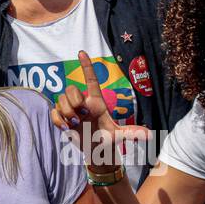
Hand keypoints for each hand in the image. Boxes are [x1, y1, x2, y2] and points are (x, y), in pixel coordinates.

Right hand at [51, 51, 149, 171]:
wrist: (95, 151)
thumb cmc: (108, 139)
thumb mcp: (120, 136)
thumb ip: (132, 133)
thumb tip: (150, 135)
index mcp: (96, 101)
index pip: (91, 80)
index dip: (86, 66)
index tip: (81, 52)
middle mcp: (82, 102)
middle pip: (71, 89)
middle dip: (74, 101)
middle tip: (81, 115)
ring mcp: (71, 110)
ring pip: (61, 100)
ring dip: (67, 112)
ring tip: (74, 124)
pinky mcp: (62, 118)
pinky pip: (54, 112)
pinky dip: (58, 120)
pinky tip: (66, 128)